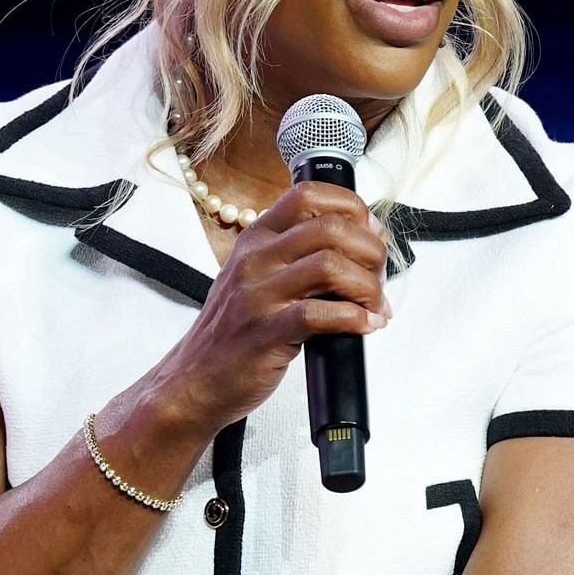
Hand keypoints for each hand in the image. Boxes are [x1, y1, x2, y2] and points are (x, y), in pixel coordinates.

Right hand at [149, 181, 391, 436]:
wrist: (194, 380)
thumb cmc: (234, 329)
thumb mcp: (258, 276)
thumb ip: (299, 255)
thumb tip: (363, 244)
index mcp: (256, 238)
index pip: (309, 195)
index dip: (351, 207)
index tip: (371, 231)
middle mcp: (256, 259)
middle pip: (330, 228)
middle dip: (371, 251)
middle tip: (379, 275)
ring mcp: (258, 295)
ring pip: (330, 266)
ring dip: (368, 286)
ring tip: (375, 305)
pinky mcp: (266, 332)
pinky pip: (321, 313)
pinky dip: (355, 318)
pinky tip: (364, 325)